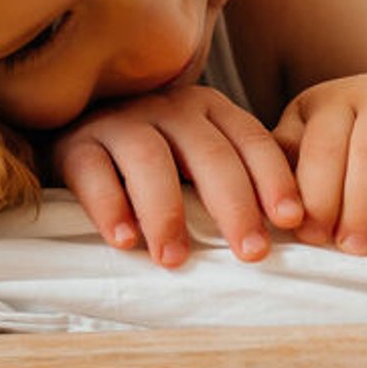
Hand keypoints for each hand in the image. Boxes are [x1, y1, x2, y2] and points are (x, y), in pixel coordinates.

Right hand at [52, 85, 303, 266]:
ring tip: (174, 259)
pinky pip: (93, 174)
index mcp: (207, 109)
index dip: (274, 179)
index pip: (250, 140)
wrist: (78, 135)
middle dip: (234, 205)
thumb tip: (291, 229)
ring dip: (167, 213)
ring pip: (149, 160)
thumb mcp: (198, 160)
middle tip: (250, 253)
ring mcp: (119, 122)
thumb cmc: (154, 164)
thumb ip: (234, 180)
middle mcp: (167, 108)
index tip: (291, 222)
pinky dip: (110, 208)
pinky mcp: (75, 144)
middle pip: (208, 153)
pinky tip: (124, 241)